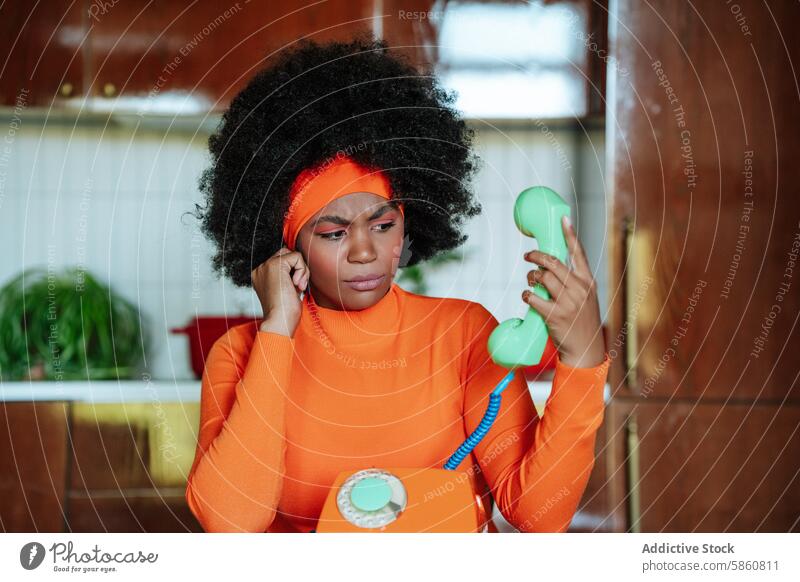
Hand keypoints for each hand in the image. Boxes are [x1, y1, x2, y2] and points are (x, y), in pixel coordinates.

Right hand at [251, 247, 308, 337]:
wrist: (279, 321)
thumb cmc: (285, 312)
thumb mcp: (287, 290)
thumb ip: (289, 276)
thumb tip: (300, 266)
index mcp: (261, 276)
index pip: (281, 261)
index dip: (294, 271)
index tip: (295, 287)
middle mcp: (260, 269)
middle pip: (286, 254)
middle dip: (298, 268)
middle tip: (299, 286)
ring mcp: (266, 266)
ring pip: (292, 255)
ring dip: (302, 270)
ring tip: (298, 287)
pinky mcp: (275, 265)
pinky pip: (296, 257)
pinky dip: (302, 270)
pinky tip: (297, 285)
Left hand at [522, 216, 605, 367]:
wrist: (586, 348)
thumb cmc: (582, 320)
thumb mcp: (586, 297)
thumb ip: (574, 281)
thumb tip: (552, 265)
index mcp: (588, 281)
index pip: (578, 252)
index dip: (569, 234)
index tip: (562, 218)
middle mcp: (579, 289)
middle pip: (553, 262)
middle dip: (536, 256)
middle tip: (528, 256)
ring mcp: (568, 302)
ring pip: (542, 277)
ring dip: (531, 277)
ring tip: (531, 282)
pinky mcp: (554, 315)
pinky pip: (533, 297)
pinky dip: (527, 294)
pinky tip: (528, 296)